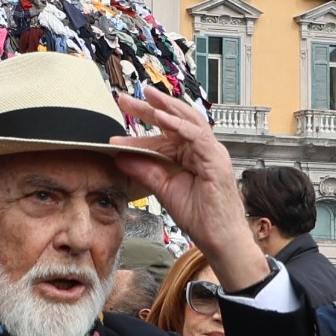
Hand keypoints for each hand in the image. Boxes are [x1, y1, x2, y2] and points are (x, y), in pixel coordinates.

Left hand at [111, 90, 268, 290]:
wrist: (220, 239)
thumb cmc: (201, 217)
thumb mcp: (164, 190)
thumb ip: (145, 171)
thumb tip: (121, 157)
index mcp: (190, 154)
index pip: (163, 135)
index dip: (139, 132)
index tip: (115, 131)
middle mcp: (202, 149)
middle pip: (175, 120)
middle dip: (150, 107)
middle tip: (125, 98)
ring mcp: (211, 153)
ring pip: (189, 121)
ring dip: (166, 108)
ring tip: (146, 97)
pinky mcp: (216, 160)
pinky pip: (197, 137)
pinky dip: (179, 126)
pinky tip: (162, 119)